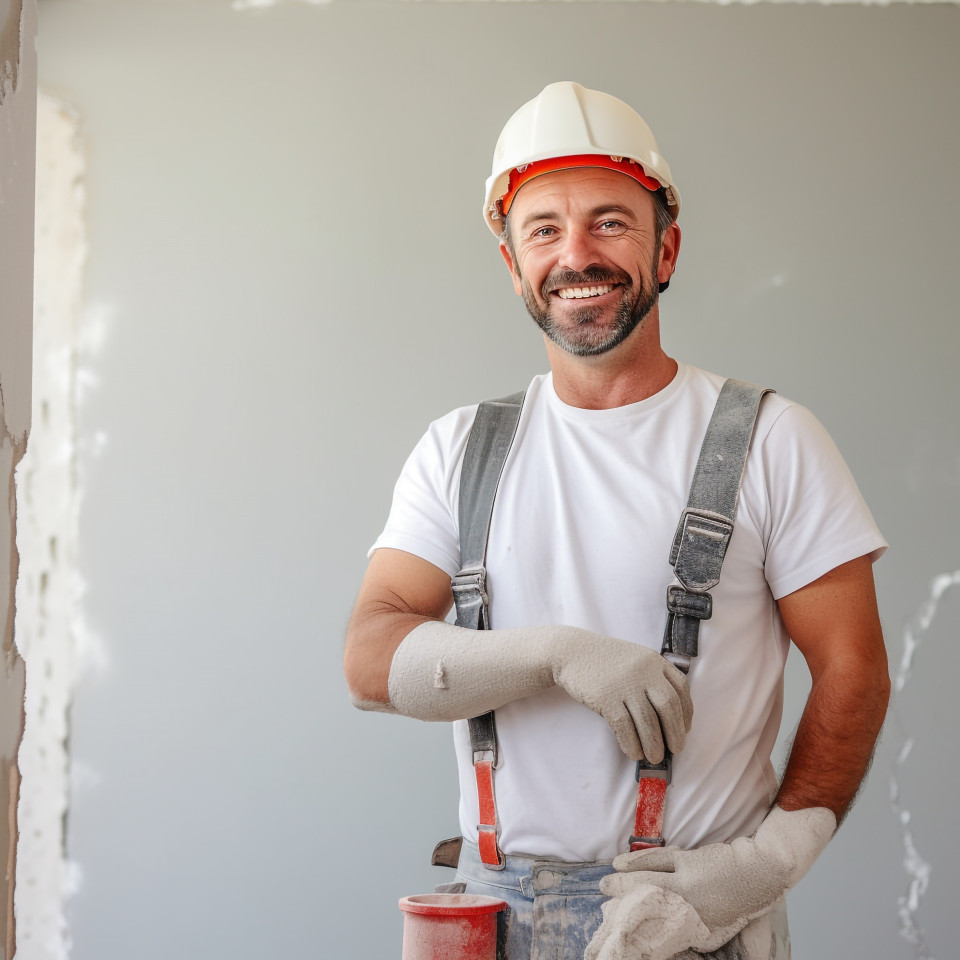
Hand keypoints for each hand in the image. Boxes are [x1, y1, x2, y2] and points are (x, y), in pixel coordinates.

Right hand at [386, 622, 691, 762]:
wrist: (568, 651)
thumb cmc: (602, 659)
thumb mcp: (632, 659)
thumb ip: (651, 676)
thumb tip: (669, 710)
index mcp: (654, 660)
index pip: (681, 689)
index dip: (686, 713)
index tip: (685, 729)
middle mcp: (644, 672)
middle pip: (668, 708)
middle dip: (674, 732)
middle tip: (675, 749)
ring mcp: (625, 685)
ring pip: (648, 722)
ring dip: (654, 744)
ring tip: (654, 758)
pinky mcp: (607, 698)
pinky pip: (625, 727)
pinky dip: (632, 743)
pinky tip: (632, 753)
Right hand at [590, 806, 835, 956]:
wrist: (763, 869)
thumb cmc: (747, 902)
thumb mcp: (726, 928)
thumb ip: (699, 932)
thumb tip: (676, 936)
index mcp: (700, 926)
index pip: (660, 932)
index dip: (638, 933)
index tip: (620, 934)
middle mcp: (690, 906)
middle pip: (646, 906)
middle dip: (622, 908)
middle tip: (604, 911)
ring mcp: (688, 880)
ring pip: (646, 880)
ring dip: (622, 882)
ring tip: (605, 886)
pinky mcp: (688, 860)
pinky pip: (656, 859)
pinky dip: (636, 861)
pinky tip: (621, 864)